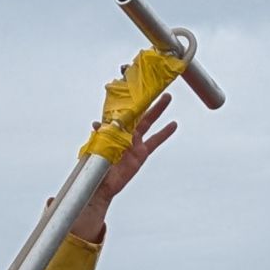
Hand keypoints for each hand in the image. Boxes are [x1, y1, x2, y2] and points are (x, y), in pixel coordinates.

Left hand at [72, 93, 172, 243]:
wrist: (101, 185)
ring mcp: (134, 141)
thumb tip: (96, 124)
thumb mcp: (97, 147)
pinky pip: (155, 141)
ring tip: (167, 98)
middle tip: (155, 87)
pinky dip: (164, 133)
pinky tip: (173, 124)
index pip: (122, 109)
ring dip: (157, 110)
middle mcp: (124, 131)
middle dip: (146, 99)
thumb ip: (100, 135)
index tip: (134, 84)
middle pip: (138, 111)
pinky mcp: (141, 153)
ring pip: (148, 121)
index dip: (128, 98)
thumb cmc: (95, 165)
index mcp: (112, 127)